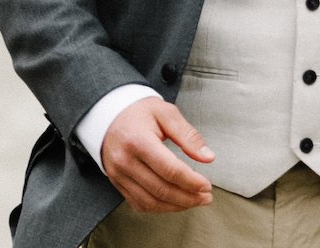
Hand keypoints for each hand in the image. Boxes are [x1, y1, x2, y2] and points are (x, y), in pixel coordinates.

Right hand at [101, 97, 214, 212]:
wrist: (111, 116)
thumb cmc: (141, 112)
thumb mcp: (167, 113)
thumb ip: (188, 135)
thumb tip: (208, 157)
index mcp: (139, 141)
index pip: (169, 170)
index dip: (191, 181)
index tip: (206, 185)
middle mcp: (126, 162)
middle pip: (161, 189)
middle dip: (187, 197)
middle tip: (205, 197)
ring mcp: (119, 175)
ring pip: (150, 201)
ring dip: (175, 206)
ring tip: (194, 201)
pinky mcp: (117, 184)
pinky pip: (139, 204)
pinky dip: (159, 207)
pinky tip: (174, 203)